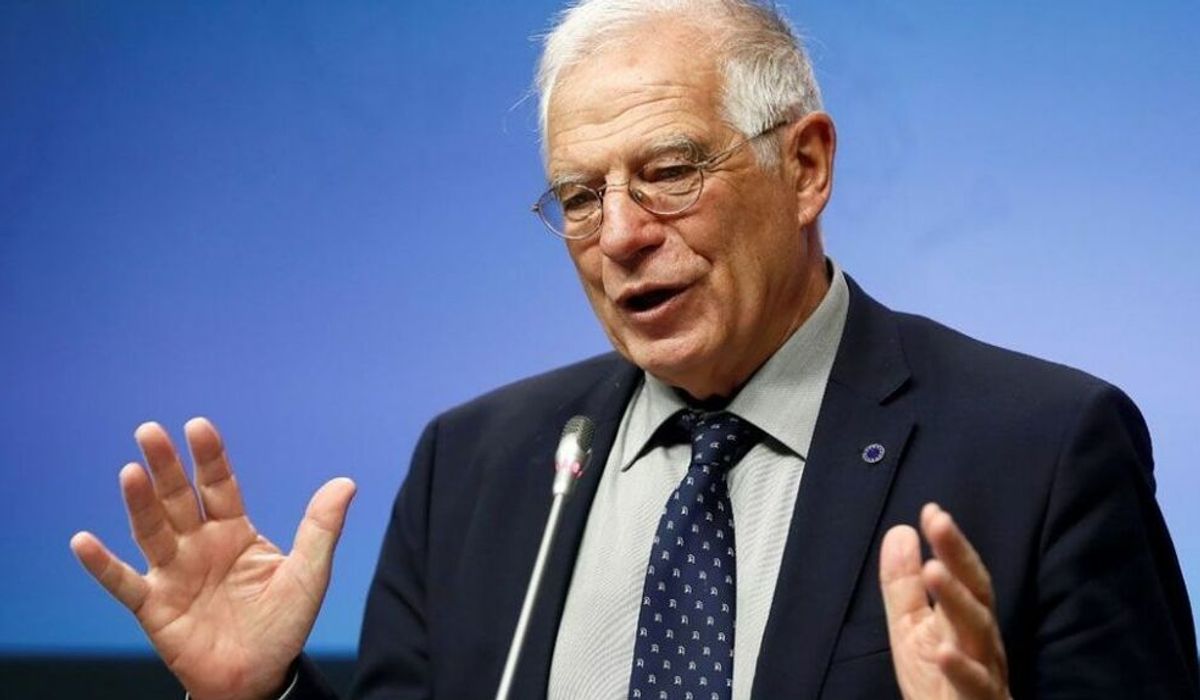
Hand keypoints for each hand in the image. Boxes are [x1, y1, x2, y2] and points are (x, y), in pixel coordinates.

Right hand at [70, 418, 355, 699]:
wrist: (258, 678)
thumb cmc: (282, 625)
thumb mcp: (308, 574)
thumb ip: (320, 529)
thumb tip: (345, 483)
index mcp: (234, 531)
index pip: (219, 485)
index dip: (209, 457)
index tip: (198, 426)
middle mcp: (199, 545)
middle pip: (178, 498)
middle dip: (165, 466)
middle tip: (150, 431)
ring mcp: (174, 573)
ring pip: (151, 530)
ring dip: (139, 502)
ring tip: (130, 472)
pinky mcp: (154, 606)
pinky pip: (124, 583)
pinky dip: (102, 565)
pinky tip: (83, 542)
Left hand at [879, 503, 1010, 699]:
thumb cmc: (939, 682)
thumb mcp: (911, 629)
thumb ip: (905, 585)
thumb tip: (900, 531)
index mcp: (965, 620)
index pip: (962, 574)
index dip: (950, 543)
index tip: (932, 511)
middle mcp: (981, 641)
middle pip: (976, 592)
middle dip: (958, 557)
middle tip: (939, 523)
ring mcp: (984, 671)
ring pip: (978, 632)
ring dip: (957, 599)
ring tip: (935, 570)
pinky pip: (975, 685)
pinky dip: (961, 668)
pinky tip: (943, 652)